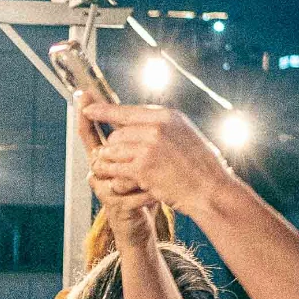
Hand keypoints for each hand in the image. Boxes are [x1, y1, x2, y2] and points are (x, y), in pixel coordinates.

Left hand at [79, 97, 238, 218]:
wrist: (211, 189)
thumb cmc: (201, 167)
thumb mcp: (184, 135)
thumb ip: (162, 126)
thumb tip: (139, 123)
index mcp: (167, 115)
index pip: (127, 110)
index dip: (104, 111)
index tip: (87, 109)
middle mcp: (156, 126)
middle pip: (117, 133)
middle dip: (113, 148)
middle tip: (114, 160)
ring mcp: (148, 146)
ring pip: (112, 150)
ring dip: (110, 163)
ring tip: (114, 171)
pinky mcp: (142, 167)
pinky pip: (115, 168)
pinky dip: (112, 176)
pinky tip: (115, 182)